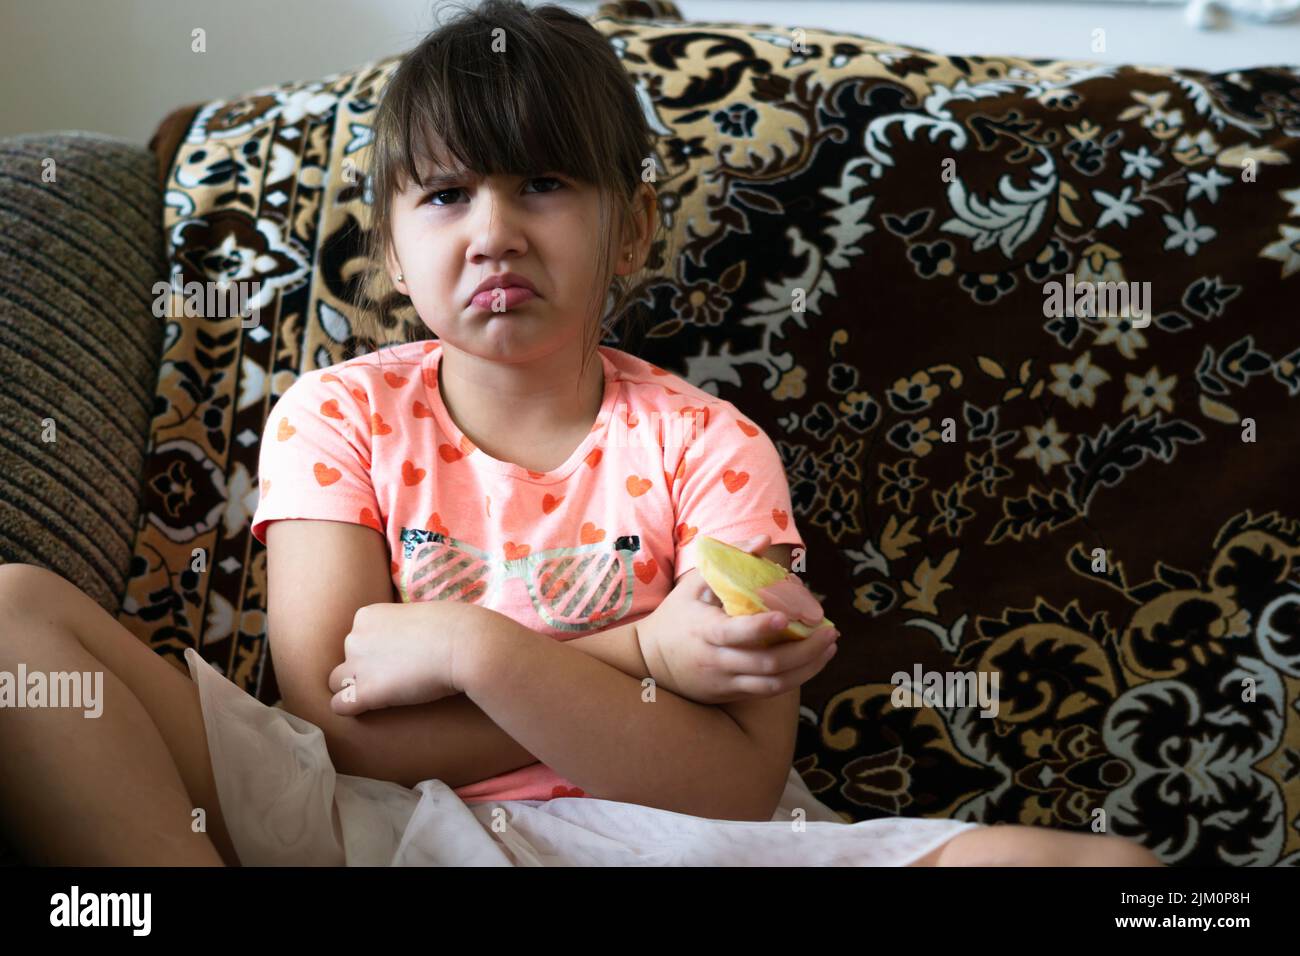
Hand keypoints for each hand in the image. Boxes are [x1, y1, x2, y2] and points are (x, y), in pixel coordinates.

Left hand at [326, 601, 468, 715]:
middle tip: (397, 675)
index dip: (376, 651)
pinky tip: (370, 708)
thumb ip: (402, 627)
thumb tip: (406, 642)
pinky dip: (351, 708)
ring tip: (384, 693)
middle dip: (365, 668)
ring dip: (355, 688)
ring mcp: (358, 665)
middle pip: (347, 659)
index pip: (358, 637)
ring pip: (337, 682)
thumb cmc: (453, 627)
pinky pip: (340, 705)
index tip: (399, 656)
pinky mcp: (367, 692)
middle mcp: (355, 637)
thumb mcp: (419, 615)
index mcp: (366, 615)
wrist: (465, 644)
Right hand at [636, 534, 839, 704]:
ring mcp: (725, 681)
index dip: (762, 627)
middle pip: (767, 662)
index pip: (735, 633)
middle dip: (804, 649)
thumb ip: (729, 560)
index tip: (788, 617)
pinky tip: (812, 662)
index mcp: (704, 631)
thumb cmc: (677, 616)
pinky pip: (768, 692)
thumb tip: (764, 540)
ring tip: (829, 648)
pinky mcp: (731, 694)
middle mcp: (716, 660)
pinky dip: (795, 679)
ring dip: (807, 668)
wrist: (651, 661)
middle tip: (829, 631)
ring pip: (773, 683)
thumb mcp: (694, 585)